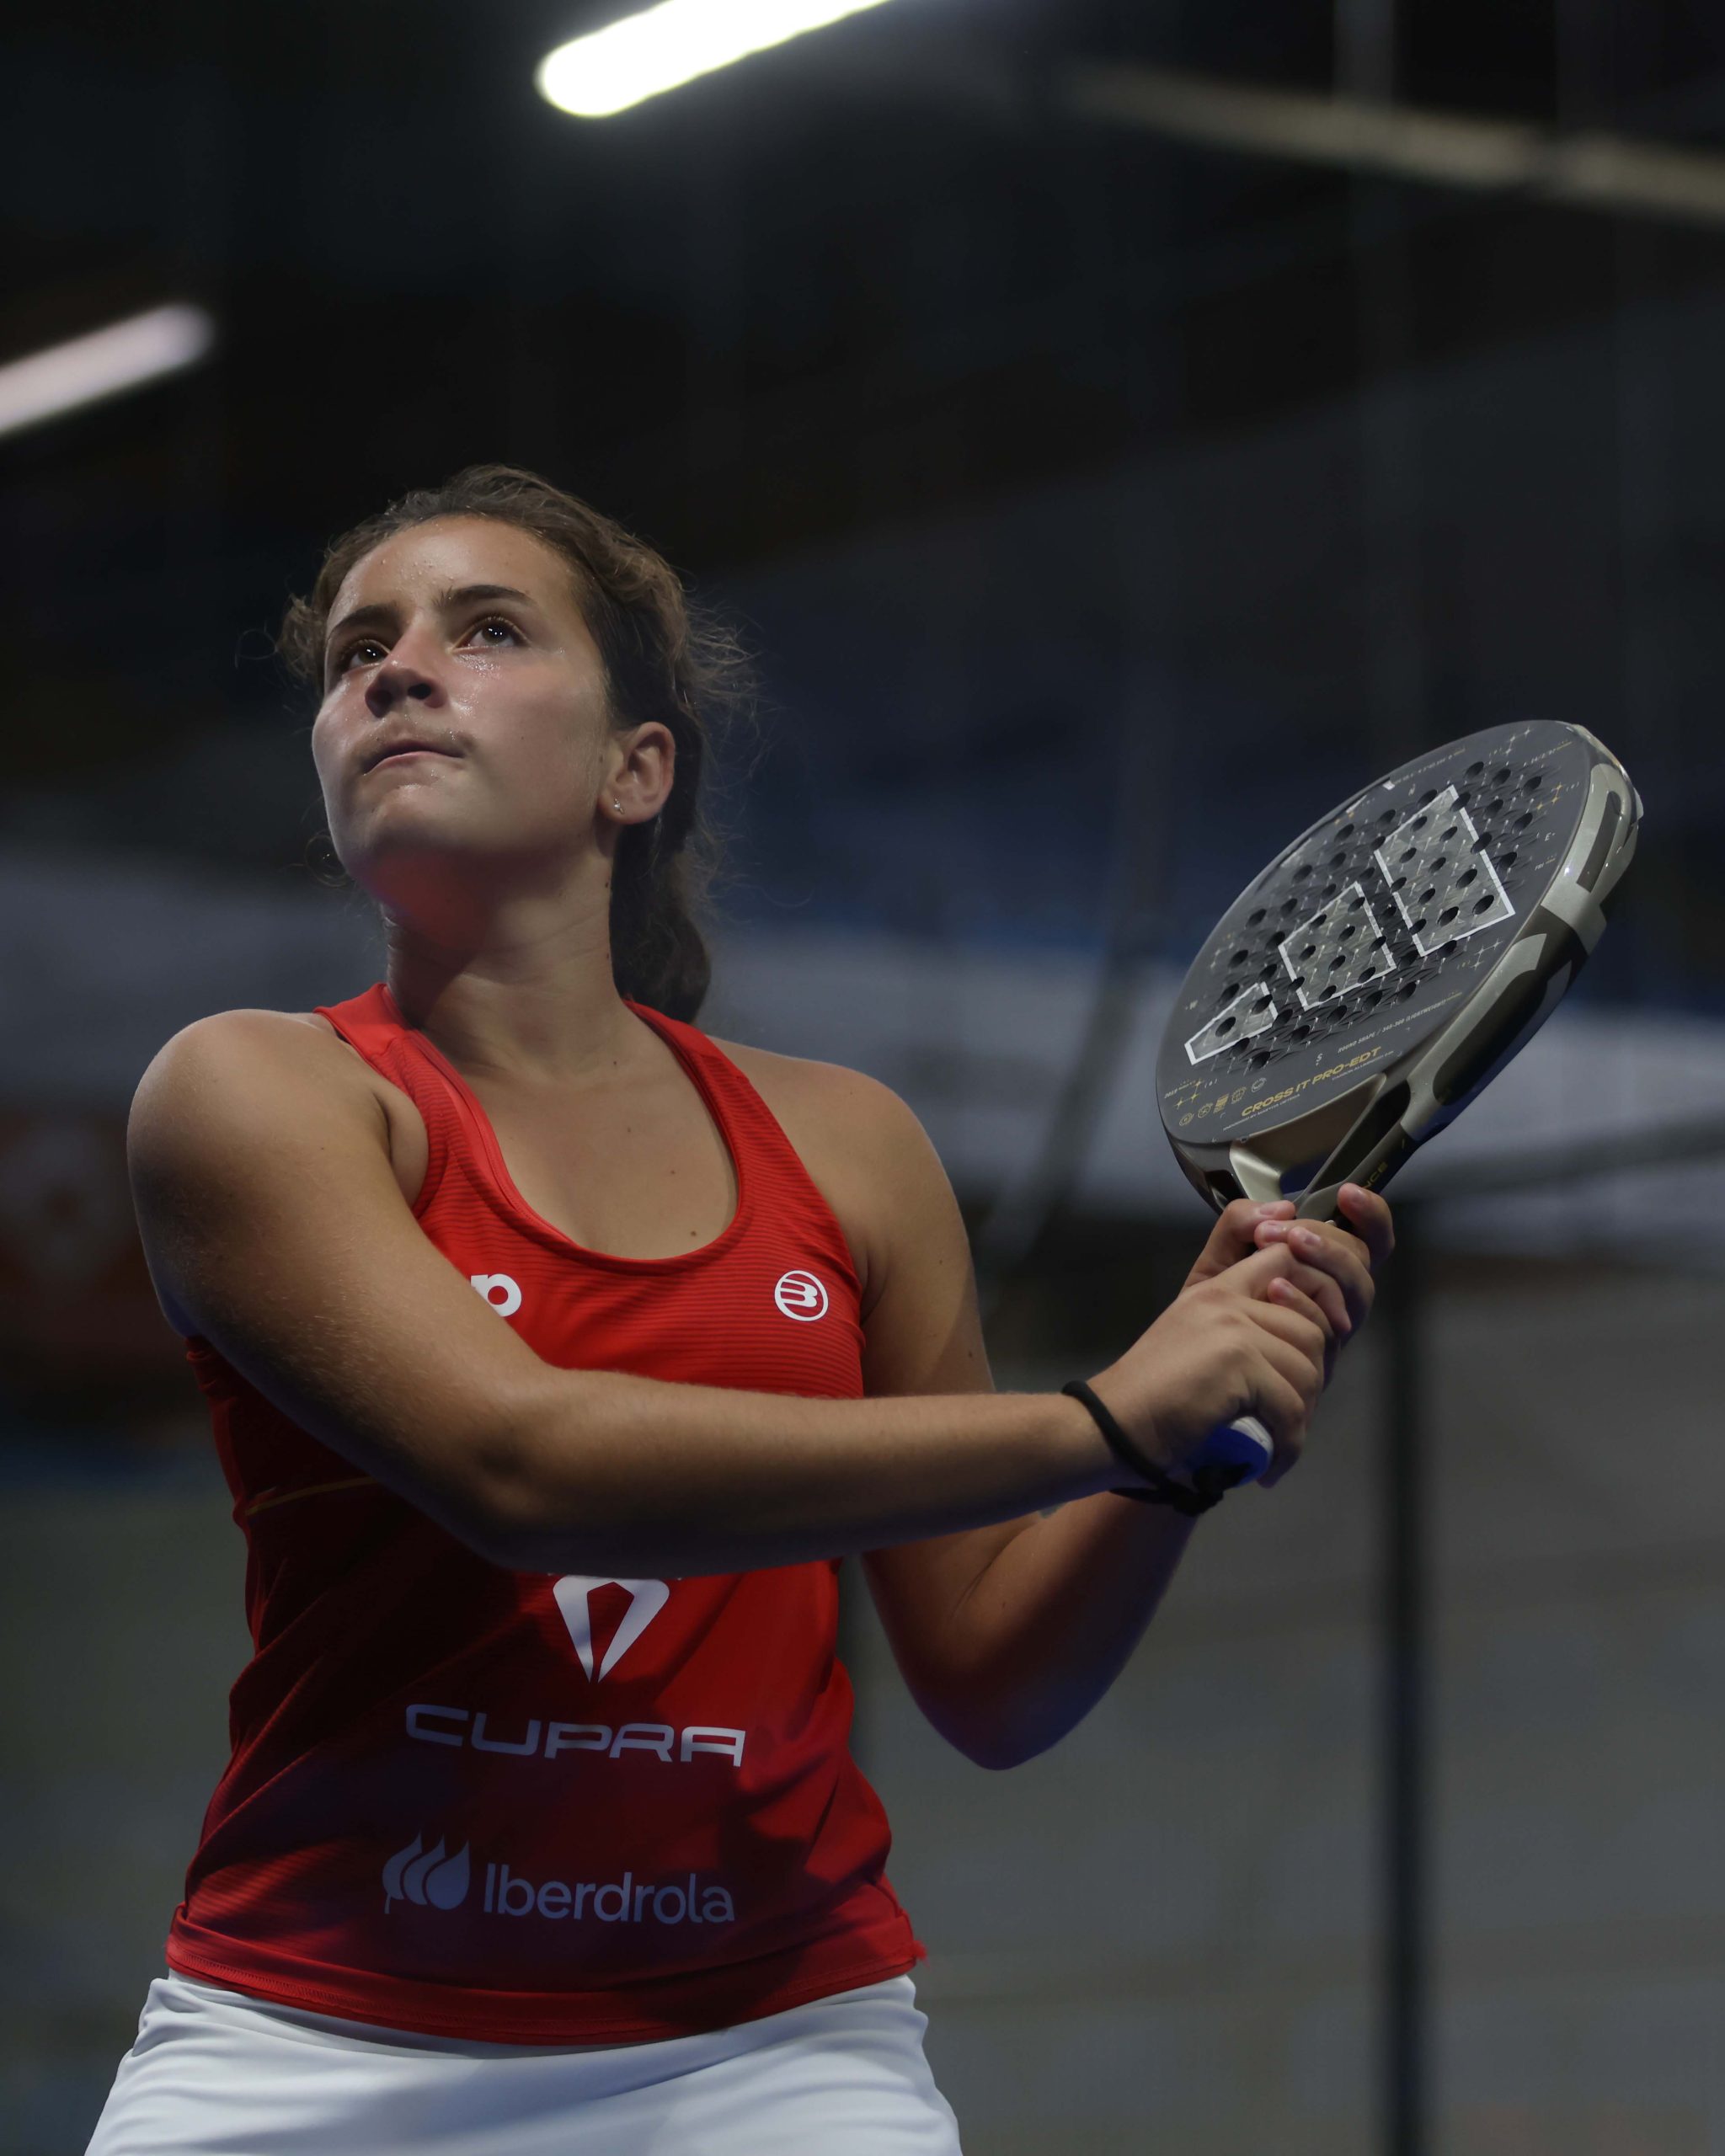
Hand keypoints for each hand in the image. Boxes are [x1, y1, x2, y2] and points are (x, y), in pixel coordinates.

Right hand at [1085, 1242, 1332, 1488]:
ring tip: (1283, 1442)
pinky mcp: (1239, 1363)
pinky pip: (1291, 1407)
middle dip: (1316, 1378)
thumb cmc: (1148, 1398)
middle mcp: (1227, 1300)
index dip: (1317, 1297)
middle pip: (1311, 1326)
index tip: (1319, 1349)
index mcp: (1215, 1290)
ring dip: (1304, 1416)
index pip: (1284, 1261)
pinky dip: (1289, 1445)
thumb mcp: (1194, 1345)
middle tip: (1296, 1416)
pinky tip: (1272, 1468)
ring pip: (1308, 1369)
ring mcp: (1233, 1328)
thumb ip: (1237, 1332)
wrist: (1112, 1425)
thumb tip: (1303, 1352)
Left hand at [1186, 1188, 1392, 1382]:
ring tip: (1285, 1246)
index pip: (1368, 1238)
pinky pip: (1329, 1327)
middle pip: (1365, 1260)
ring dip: (1326, 1260)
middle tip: (1290, 1232)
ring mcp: (1331, 1329)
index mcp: (1322, 1268)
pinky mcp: (1320, 1360)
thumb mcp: (1219, 1257)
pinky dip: (1305, 1301)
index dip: (1371, 1214)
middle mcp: (1337, 1297)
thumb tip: (1283, 1206)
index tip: (1347, 1193)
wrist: (1195, 1363)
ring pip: (1358, 1290)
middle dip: (1330, 1238)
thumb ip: (1240, 1224)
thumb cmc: (1216, 1310)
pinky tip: (1275, 1288)